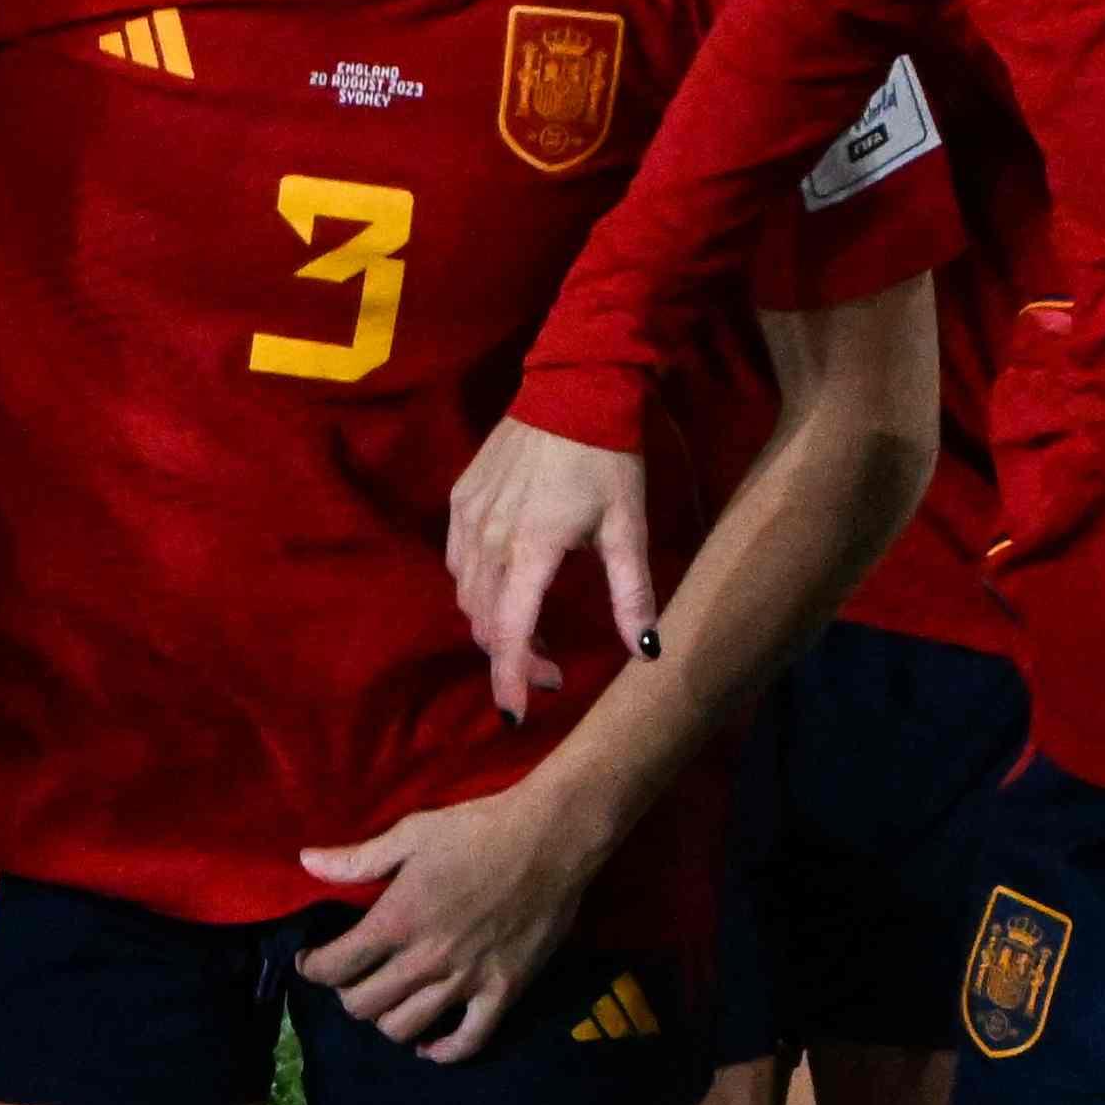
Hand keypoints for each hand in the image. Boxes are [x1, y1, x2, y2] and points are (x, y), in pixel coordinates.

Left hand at [291, 765, 612, 1058]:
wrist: (551, 839)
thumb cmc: (477, 830)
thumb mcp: (409, 834)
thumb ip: (356, 859)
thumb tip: (305, 862)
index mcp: (398, 920)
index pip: (335, 966)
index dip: (312, 968)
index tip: (310, 961)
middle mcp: (426, 960)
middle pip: (364, 1005)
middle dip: (346, 995)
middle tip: (351, 979)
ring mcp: (467, 981)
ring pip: (406, 1028)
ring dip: (386, 1021)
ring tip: (386, 1003)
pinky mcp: (505, 991)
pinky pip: (469, 1041)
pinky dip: (443, 1052)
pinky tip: (428, 1046)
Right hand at [444, 415, 656, 724]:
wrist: (572, 389)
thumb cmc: (607, 459)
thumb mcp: (628, 527)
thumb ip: (633, 595)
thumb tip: (648, 654)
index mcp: (530, 549)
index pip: (509, 631)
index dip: (510, 679)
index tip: (516, 715)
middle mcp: (488, 538)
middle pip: (484, 621)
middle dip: (513, 656)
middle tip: (554, 668)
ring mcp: (467, 517)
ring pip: (466, 595)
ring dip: (494, 624)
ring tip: (532, 630)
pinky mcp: (460, 499)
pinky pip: (457, 562)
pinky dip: (477, 589)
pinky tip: (507, 586)